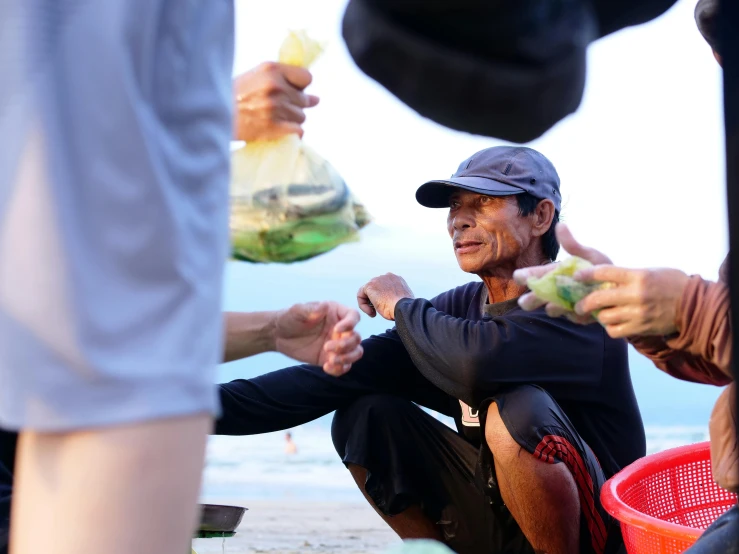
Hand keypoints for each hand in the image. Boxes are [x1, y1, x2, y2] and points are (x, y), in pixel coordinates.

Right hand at [233, 62, 319, 141]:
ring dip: (291, 120)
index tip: (291, 91)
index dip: (300, 86)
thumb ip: (283, 82)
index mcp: (271, 70)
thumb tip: (316, 99)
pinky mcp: (273, 127)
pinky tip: (280, 131)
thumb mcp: (255, 77)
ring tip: (272, 119)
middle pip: (304, 100)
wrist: (213, 115)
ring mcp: (275, 107)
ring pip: (301, 117)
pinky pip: (298, 131)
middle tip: (275, 109)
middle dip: (294, 105)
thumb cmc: (233, 96)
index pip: (306, 77)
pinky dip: (292, 133)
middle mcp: (275, 86)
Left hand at [273, 302, 362, 376]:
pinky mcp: (331, 358)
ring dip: (348, 358)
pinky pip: (344, 366)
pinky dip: (339, 369)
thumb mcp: (297, 311)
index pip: (353, 316)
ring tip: (331, 360)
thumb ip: (310, 309)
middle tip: (327, 347)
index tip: (336, 330)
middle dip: (346, 344)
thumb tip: (324, 306)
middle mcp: (341, 329)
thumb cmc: (289, 318)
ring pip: (356, 352)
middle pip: (356, 337)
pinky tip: (326, 367)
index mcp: (336, 313)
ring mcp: (337, 344)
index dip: (350, 324)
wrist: (278, 335)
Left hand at [357, 273, 414, 320]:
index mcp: (396, 279)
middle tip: (377, 312)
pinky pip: (360, 295)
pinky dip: (363, 305)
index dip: (382, 298)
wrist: (403, 308)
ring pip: (367, 292)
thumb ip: (395, 297)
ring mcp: (378, 279)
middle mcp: (387, 276)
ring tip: (374, 313)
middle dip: (374, 300)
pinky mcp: (370, 286)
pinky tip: (372, 313)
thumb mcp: (401, 301)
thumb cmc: (404, 309)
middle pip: (375, 288)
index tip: (386, 307)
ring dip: (368, 304)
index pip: (384, 286)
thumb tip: (390, 301)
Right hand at [513, 224, 611, 321]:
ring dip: (553, 307)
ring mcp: (567, 304)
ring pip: (554, 308)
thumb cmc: (601, 268)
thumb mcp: (589, 255)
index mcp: (557, 274)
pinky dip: (577, 314)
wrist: (621, 287)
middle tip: (524, 302)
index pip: (537, 274)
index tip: (518, 276)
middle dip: (532, 299)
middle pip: (539, 295)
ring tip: (552, 307)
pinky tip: (582, 311)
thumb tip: (560, 225)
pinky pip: (574, 317)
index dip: (527, 275)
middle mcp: (557, 290)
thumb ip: (573, 245)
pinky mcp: (578, 316)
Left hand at [573, 266, 689, 338]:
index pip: (605, 272)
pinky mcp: (640, 328)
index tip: (576, 277)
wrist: (694, 306)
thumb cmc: (671, 284)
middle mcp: (636, 295)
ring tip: (599, 313)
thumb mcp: (650, 272)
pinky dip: (610, 328)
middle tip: (578, 305)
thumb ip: (627, 275)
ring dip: (598, 315)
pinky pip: (615, 331)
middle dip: (584, 302)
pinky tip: (612, 323)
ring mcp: (637, 313)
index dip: (586, 275)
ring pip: (604, 317)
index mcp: (638, 276)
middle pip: (599, 298)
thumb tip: (602, 277)